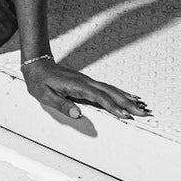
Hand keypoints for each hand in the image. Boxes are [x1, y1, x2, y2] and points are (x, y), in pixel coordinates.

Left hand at [21, 57, 150, 124]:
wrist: (37, 65)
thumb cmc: (40, 81)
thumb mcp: (45, 95)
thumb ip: (62, 105)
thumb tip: (77, 114)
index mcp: (77, 85)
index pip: (99, 97)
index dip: (113, 107)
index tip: (125, 115)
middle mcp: (86, 82)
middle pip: (110, 92)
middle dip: (127, 103)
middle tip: (142, 112)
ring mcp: (88, 81)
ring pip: (111, 89)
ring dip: (127, 98)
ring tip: (141, 106)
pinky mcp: (88, 83)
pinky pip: (107, 88)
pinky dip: (119, 93)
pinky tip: (127, 97)